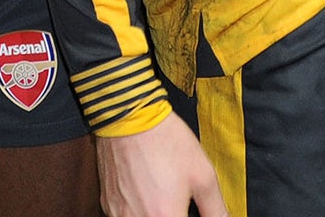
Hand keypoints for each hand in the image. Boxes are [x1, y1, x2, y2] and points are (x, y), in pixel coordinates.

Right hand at [95, 111, 229, 216]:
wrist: (130, 117)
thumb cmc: (165, 140)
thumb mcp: (203, 175)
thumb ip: (216, 209)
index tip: (188, 209)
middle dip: (172, 213)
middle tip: (178, 202)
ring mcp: (119, 214)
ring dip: (155, 213)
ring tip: (161, 194)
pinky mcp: (108, 205)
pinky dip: (139, 210)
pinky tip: (146, 192)